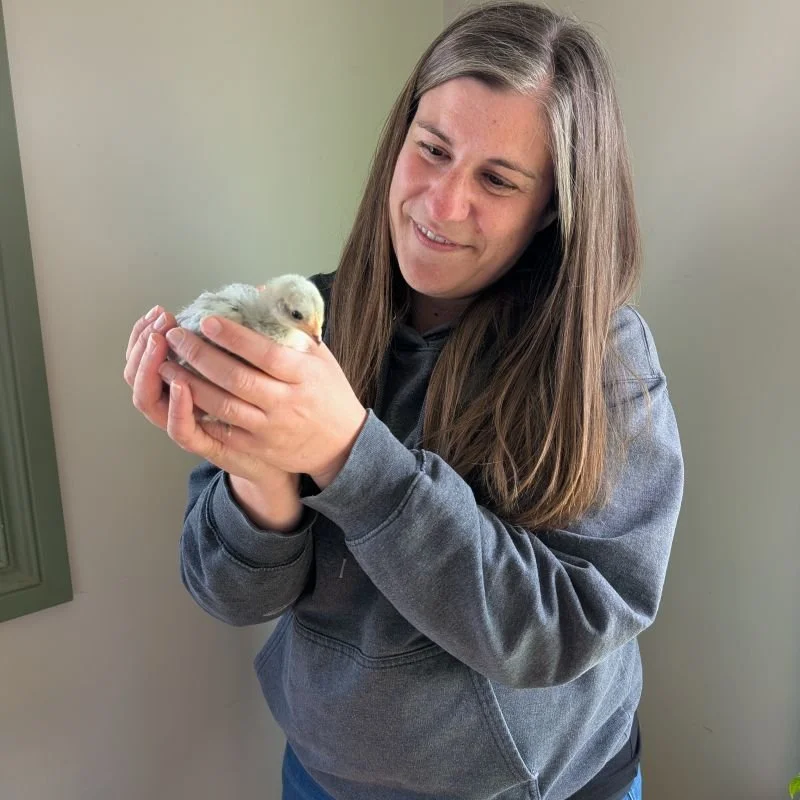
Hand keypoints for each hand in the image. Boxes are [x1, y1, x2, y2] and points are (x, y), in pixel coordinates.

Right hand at [123, 306, 297, 488]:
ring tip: (159, 343)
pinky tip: (181, 383)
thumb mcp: (259, 363)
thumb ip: (251, 334)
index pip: (145, 355)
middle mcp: (178, 402)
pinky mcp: (205, 445)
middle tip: (157, 323)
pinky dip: (176, 407)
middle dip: (141, 344)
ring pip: (148, 400)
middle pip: (137, 374)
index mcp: (185, 379)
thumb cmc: (273, 403)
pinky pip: (179, 429)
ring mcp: (188, 424)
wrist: (291, 449)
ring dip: (150, 369)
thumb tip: (259, 290)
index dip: (144, 334)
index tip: (158, 312)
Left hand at [155, 314, 368, 488]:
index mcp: (304, 375)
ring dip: (190, 384)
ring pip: (223, 405)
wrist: (343, 445)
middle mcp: (287, 402)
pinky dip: (199, 414)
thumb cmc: (329, 393)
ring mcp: (271, 428)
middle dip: (200, 355)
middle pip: (237, 378)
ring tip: (166, 363)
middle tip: (176, 336)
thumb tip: (259, 293)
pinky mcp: (259, 448)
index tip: (208, 320)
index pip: (265, 354)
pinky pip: (222, 431)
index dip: (234, 338)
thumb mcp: (321, 357)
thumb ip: (292, 328)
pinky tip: (180, 396)